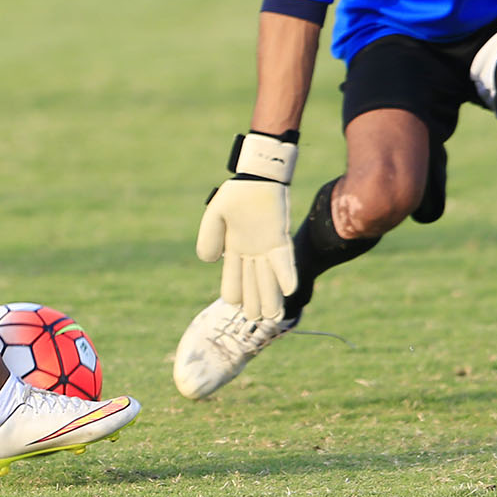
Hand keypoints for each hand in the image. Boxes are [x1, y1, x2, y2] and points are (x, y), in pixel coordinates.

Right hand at [196, 132, 299, 320]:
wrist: (258, 178)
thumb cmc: (236, 194)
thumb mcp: (215, 214)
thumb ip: (209, 236)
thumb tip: (207, 260)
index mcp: (233, 249)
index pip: (232, 275)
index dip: (233, 289)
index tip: (232, 303)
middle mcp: (252, 253)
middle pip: (252, 282)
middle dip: (253, 300)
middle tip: (254, 319)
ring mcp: (268, 248)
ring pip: (269, 277)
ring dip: (271, 296)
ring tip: (272, 316)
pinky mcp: (282, 240)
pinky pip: (285, 261)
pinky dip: (285, 275)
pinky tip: (289, 290)